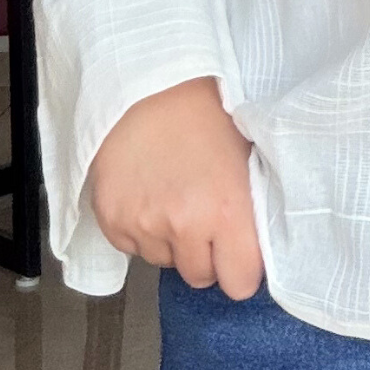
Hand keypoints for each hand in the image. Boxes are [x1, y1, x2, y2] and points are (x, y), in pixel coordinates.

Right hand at [89, 75, 263, 298]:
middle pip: (199, 277)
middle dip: (203, 253)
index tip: (236, 251)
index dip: (239, 267)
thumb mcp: (246, 159)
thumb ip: (251, 211)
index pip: (240, 284)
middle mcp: (186, 225)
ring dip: (169, 240)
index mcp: (229, 211)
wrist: (148, 86)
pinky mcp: (112, 221)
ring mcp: (145, 226)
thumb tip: (257, 250)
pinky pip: (132, 248)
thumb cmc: (204, 115)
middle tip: (202, 214)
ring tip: (171, 193)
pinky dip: (139, 229)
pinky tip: (146, 192)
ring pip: (164, 262)